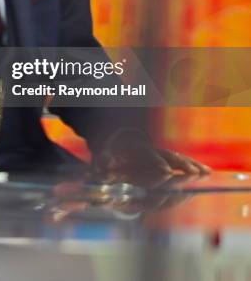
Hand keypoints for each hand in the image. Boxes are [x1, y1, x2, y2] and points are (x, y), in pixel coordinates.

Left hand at [92, 130, 210, 178]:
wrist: (118, 138)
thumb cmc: (110, 152)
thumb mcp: (103, 154)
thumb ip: (104, 159)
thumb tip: (105, 163)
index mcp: (136, 150)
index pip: (149, 156)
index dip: (157, 163)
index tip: (166, 171)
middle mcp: (151, 150)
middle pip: (168, 156)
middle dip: (180, 164)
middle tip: (193, 172)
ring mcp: (160, 153)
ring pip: (178, 158)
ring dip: (192, 165)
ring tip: (206, 172)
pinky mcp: (166, 158)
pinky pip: (182, 161)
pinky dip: (194, 165)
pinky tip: (207, 172)